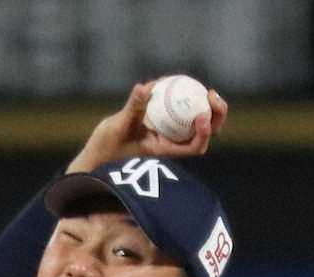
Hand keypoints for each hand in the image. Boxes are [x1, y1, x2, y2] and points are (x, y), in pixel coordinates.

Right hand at [67, 81, 227, 173]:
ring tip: (208, 90)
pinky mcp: (163, 125)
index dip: (204, 133)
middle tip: (212, 94)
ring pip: (198, 123)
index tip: (201, 114)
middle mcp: (172, 144)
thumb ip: (132, 108)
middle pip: (205, 135)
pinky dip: (188, 99)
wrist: (97, 156)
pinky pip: (183, 112)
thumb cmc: (106, 147)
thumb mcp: (118, 127)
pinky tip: (186, 83)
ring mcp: (170, 134)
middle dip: (215, 117)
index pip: (194, 147)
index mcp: (166, 151)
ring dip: (207, 107)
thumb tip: (145, 86)